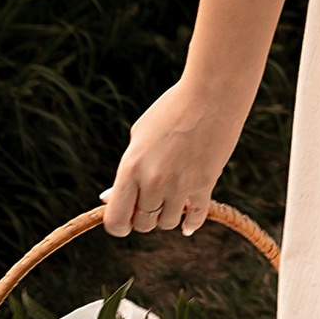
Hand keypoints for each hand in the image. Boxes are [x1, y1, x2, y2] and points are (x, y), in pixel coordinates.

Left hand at [103, 78, 248, 236]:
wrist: (211, 94)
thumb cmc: (172, 109)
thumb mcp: (139, 135)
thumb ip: (126, 170)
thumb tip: (108, 198)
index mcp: (130, 168)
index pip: (116, 219)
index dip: (119, 224)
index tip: (126, 218)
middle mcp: (153, 181)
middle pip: (143, 224)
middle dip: (145, 218)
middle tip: (152, 203)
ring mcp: (180, 184)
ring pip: (168, 223)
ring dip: (168, 216)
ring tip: (171, 202)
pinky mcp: (205, 184)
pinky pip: (196, 218)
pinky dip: (191, 224)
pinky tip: (188, 224)